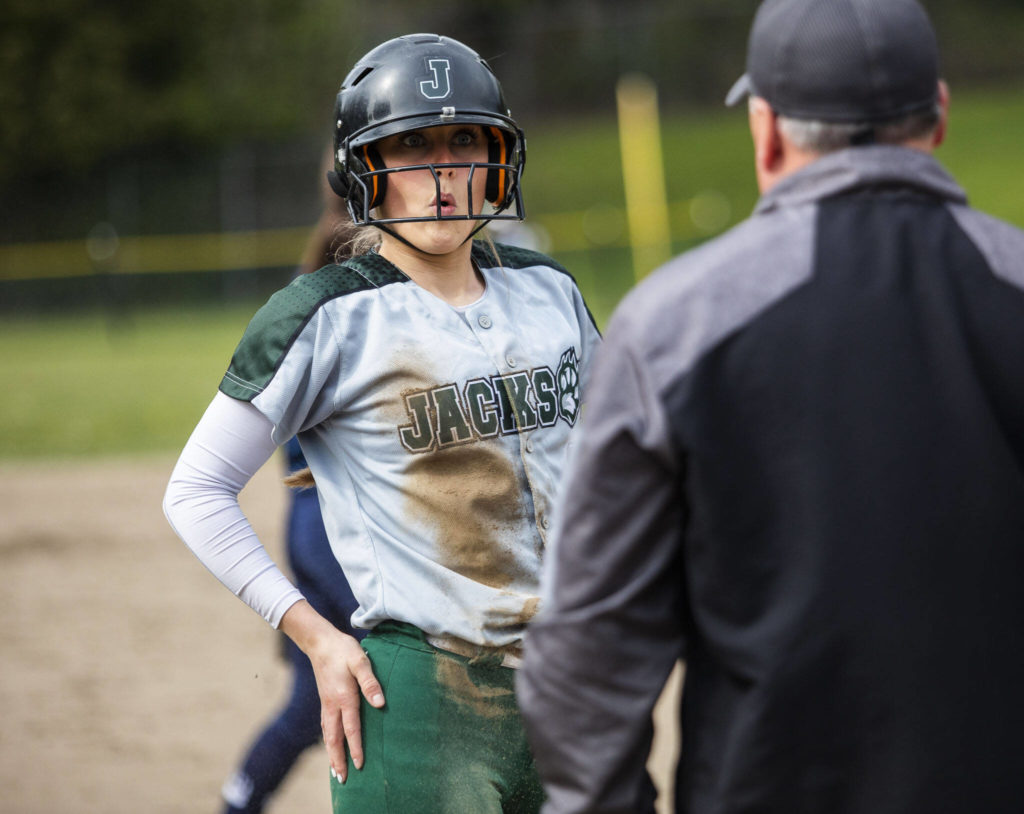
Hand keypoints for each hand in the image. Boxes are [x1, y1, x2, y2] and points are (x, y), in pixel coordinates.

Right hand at [280, 601, 385, 780]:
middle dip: (338, 759)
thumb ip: (370, 682)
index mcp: (343, 697)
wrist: (320, 642)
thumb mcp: (360, 661)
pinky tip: (331, 745)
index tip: (359, 765)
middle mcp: (332, 704)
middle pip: (334, 738)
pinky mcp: (324, 700)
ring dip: (331, 753)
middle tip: (342, 779)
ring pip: (327, 735)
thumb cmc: (343, 650)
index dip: (356, 747)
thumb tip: (380, 704)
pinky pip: (325, 727)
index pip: (351, 728)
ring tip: (335, 770)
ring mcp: (326, 703)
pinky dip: (328, 741)